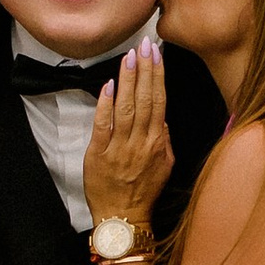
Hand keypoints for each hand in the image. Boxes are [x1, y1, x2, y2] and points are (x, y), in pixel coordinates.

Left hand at [83, 42, 173, 224]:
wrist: (123, 219)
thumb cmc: (144, 193)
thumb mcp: (165, 166)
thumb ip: (164, 140)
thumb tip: (163, 118)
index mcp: (158, 142)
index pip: (159, 101)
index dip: (157, 75)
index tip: (156, 54)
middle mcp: (141, 142)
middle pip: (145, 99)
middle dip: (145, 69)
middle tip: (144, 45)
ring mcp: (120, 148)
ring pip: (126, 108)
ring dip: (127, 80)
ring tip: (129, 57)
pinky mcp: (99, 154)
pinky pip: (103, 126)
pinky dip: (106, 105)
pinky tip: (108, 85)